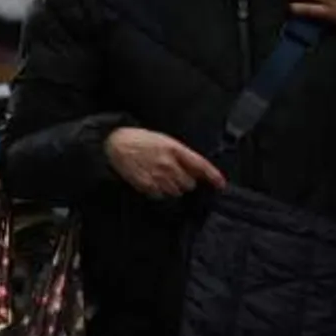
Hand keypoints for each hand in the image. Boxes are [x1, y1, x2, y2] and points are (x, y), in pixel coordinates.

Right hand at [103, 127, 225, 199]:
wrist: (114, 144)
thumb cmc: (140, 140)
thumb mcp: (165, 141)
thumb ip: (181, 155)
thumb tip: (195, 170)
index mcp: (175, 150)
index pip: (201, 165)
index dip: (213, 177)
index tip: (220, 185)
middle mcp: (168, 164)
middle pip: (189, 184)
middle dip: (185, 181)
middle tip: (175, 175)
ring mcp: (157, 176)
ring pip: (175, 192)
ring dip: (172, 188)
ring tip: (162, 178)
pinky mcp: (145, 185)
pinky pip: (160, 196)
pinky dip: (159, 192)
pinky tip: (152, 182)